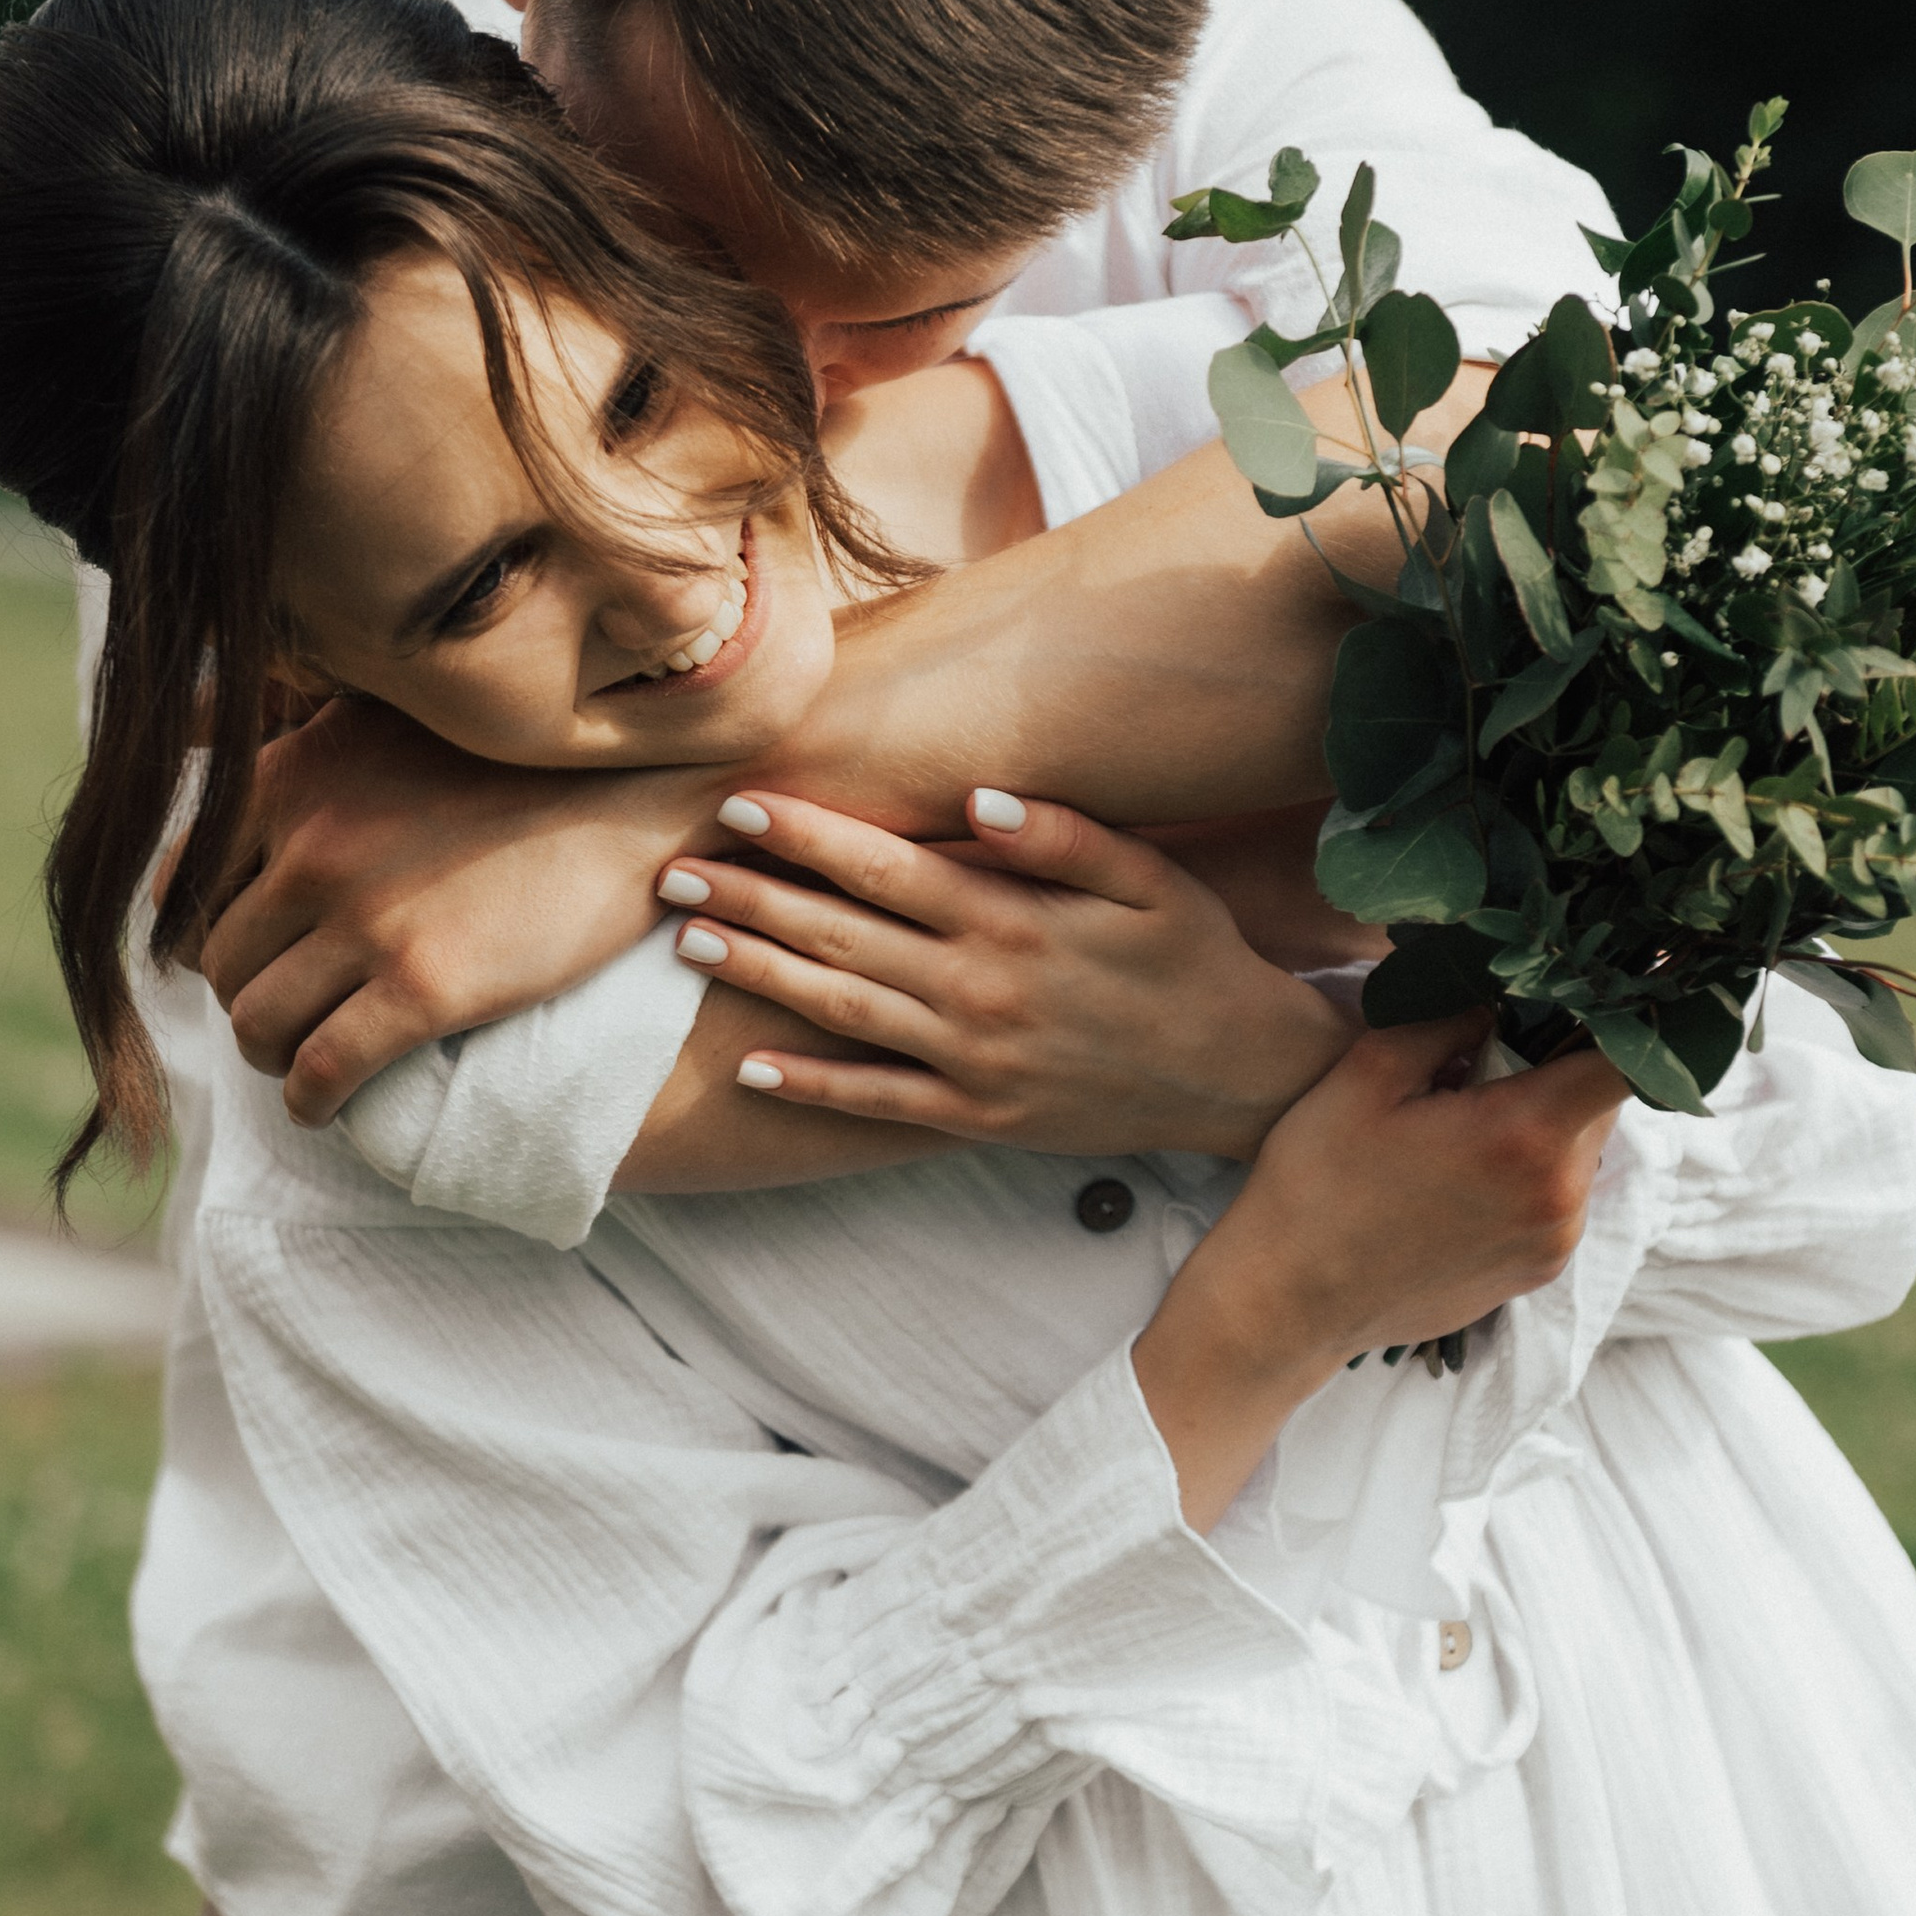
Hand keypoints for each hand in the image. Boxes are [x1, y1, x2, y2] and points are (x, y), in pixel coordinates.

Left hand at [191, 699, 711, 1122]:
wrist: (637, 798)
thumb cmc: (519, 760)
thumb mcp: (385, 717)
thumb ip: (296, 740)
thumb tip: (185, 727)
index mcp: (291, 778)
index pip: (184, 883)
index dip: (204, 932)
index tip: (240, 955)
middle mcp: (310, 846)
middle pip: (220, 960)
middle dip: (243, 996)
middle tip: (284, 1011)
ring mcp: (365, 921)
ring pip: (256, 1022)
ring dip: (268, 1053)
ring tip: (300, 1060)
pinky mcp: (423, 988)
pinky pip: (323, 1068)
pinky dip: (310, 1099)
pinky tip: (325, 1104)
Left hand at [652, 789, 1350, 1159]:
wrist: (1243, 1079)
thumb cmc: (1197, 960)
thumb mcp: (1151, 881)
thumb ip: (1062, 836)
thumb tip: (974, 798)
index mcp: (1015, 922)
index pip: (885, 868)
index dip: (805, 836)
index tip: (738, 805)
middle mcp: (981, 991)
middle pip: (841, 936)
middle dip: (751, 898)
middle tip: (671, 871)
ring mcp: (974, 1060)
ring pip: (842, 1012)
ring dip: (759, 977)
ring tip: (689, 945)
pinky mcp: (977, 1116)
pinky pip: (877, 1100)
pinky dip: (811, 1086)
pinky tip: (749, 1068)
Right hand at [1134, 1016, 1629, 1528]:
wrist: (1289, 1302)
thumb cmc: (1316, 1185)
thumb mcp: (1366, 1075)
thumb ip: (1446, 1019)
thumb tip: (1497, 995)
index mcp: (1523, 1135)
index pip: (1625, 1061)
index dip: (1619, 1019)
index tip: (1588, 996)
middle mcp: (1558, 1194)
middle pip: (1600, 1101)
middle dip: (1557, 1066)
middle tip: (1482, 1059)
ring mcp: (1554, 1241)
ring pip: (1579, 1149)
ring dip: (1541, 1122)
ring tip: (1460, 1125)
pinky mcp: (1537, 1272)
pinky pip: (1558, 1197)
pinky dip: (1527, 1171)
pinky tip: (1457, 1175)